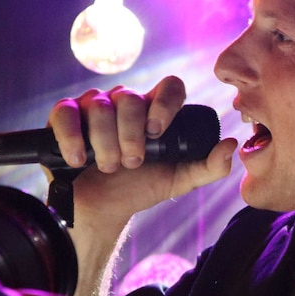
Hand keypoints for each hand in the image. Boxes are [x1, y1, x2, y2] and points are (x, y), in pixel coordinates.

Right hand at [47, 76, 236, 228]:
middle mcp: (125, 101)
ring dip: (106, 142)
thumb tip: (231, 144)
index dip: (165, 103)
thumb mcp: (182, 180)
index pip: (169, 86)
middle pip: (130, 97)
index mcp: (156, 108)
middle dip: (132, 134)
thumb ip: (210, 166)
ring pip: (99, 106)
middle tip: (133, 162)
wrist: (104, 209)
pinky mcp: (63, 118)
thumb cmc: (143, 187)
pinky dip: (72, 138)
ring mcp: (92, 106)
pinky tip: (80, 159)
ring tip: (110, 166)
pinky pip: (65, 113)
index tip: (159, 132)